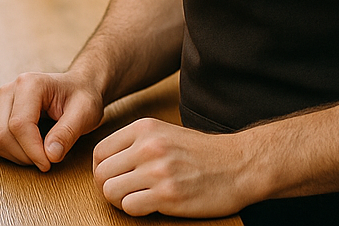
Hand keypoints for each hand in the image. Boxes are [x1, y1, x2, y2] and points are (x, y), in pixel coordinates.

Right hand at [0, 70, 104, 171]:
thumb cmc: (81, 96)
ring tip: (37, 154)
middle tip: (47, 159)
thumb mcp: (84, 113)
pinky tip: (26, 149)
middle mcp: (10, 89)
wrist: (76, 88)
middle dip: (25, 156)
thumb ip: (67, 133)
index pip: (19, 124)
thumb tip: (50, 155)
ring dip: (14, 155)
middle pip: (2, 133)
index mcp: (30, 84)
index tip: (49, 163)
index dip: (33, 151)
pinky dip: (6, 152)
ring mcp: (1, 101)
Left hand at [92, 118, 253, 217]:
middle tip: (120, 194)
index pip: (100, 151)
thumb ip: (136, 143)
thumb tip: (107, 161)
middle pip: (101, 173)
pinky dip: (135, 210)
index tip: (111, 178)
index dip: (100, 169)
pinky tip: (148, 207)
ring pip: (111, 191)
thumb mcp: (164, 133)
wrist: (238, 164)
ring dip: (119, 201)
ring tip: (133, 200)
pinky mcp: (169, 195)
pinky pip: (131, 206)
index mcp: (143, 128)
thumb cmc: (201, 152)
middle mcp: (147, 147)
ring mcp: (158, 171)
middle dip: (106, 187)